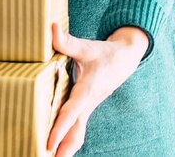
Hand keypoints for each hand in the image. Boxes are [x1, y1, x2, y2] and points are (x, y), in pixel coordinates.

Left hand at [47, 22, 148, 156]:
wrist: (125, 59)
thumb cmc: (104, 53)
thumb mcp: (87, 46)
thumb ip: (67, 41)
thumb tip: (51, 29)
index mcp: (88, 87)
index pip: (72, 110)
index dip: (61, 127)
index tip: (50, 142)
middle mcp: (89, 101)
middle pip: (75, 130)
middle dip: (63, 147)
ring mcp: (89, 107)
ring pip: (78, 132)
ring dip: (66, 147)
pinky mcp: (87, 108)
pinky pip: (78, 128)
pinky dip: (69, 140)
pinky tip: (58, 151)